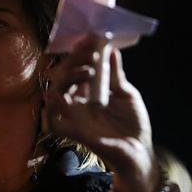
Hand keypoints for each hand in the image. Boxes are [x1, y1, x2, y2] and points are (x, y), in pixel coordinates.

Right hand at [44, 35, 157, 191]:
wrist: (139, 152)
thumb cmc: (132, 125)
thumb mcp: (125, 93)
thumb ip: (115, 74)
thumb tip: (111, 48)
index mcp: (87, 93)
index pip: (75, 69)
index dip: (79, 54)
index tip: (89, 39)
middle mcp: (77, 103)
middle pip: (62, 78)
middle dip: (73, 61)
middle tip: (89, 50)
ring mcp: (74, 118)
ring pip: (54, 95)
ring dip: (67, 78)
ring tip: (89, 70)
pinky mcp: (74, 134)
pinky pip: (53, 123)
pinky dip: (53, 109)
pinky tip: (63, 97)